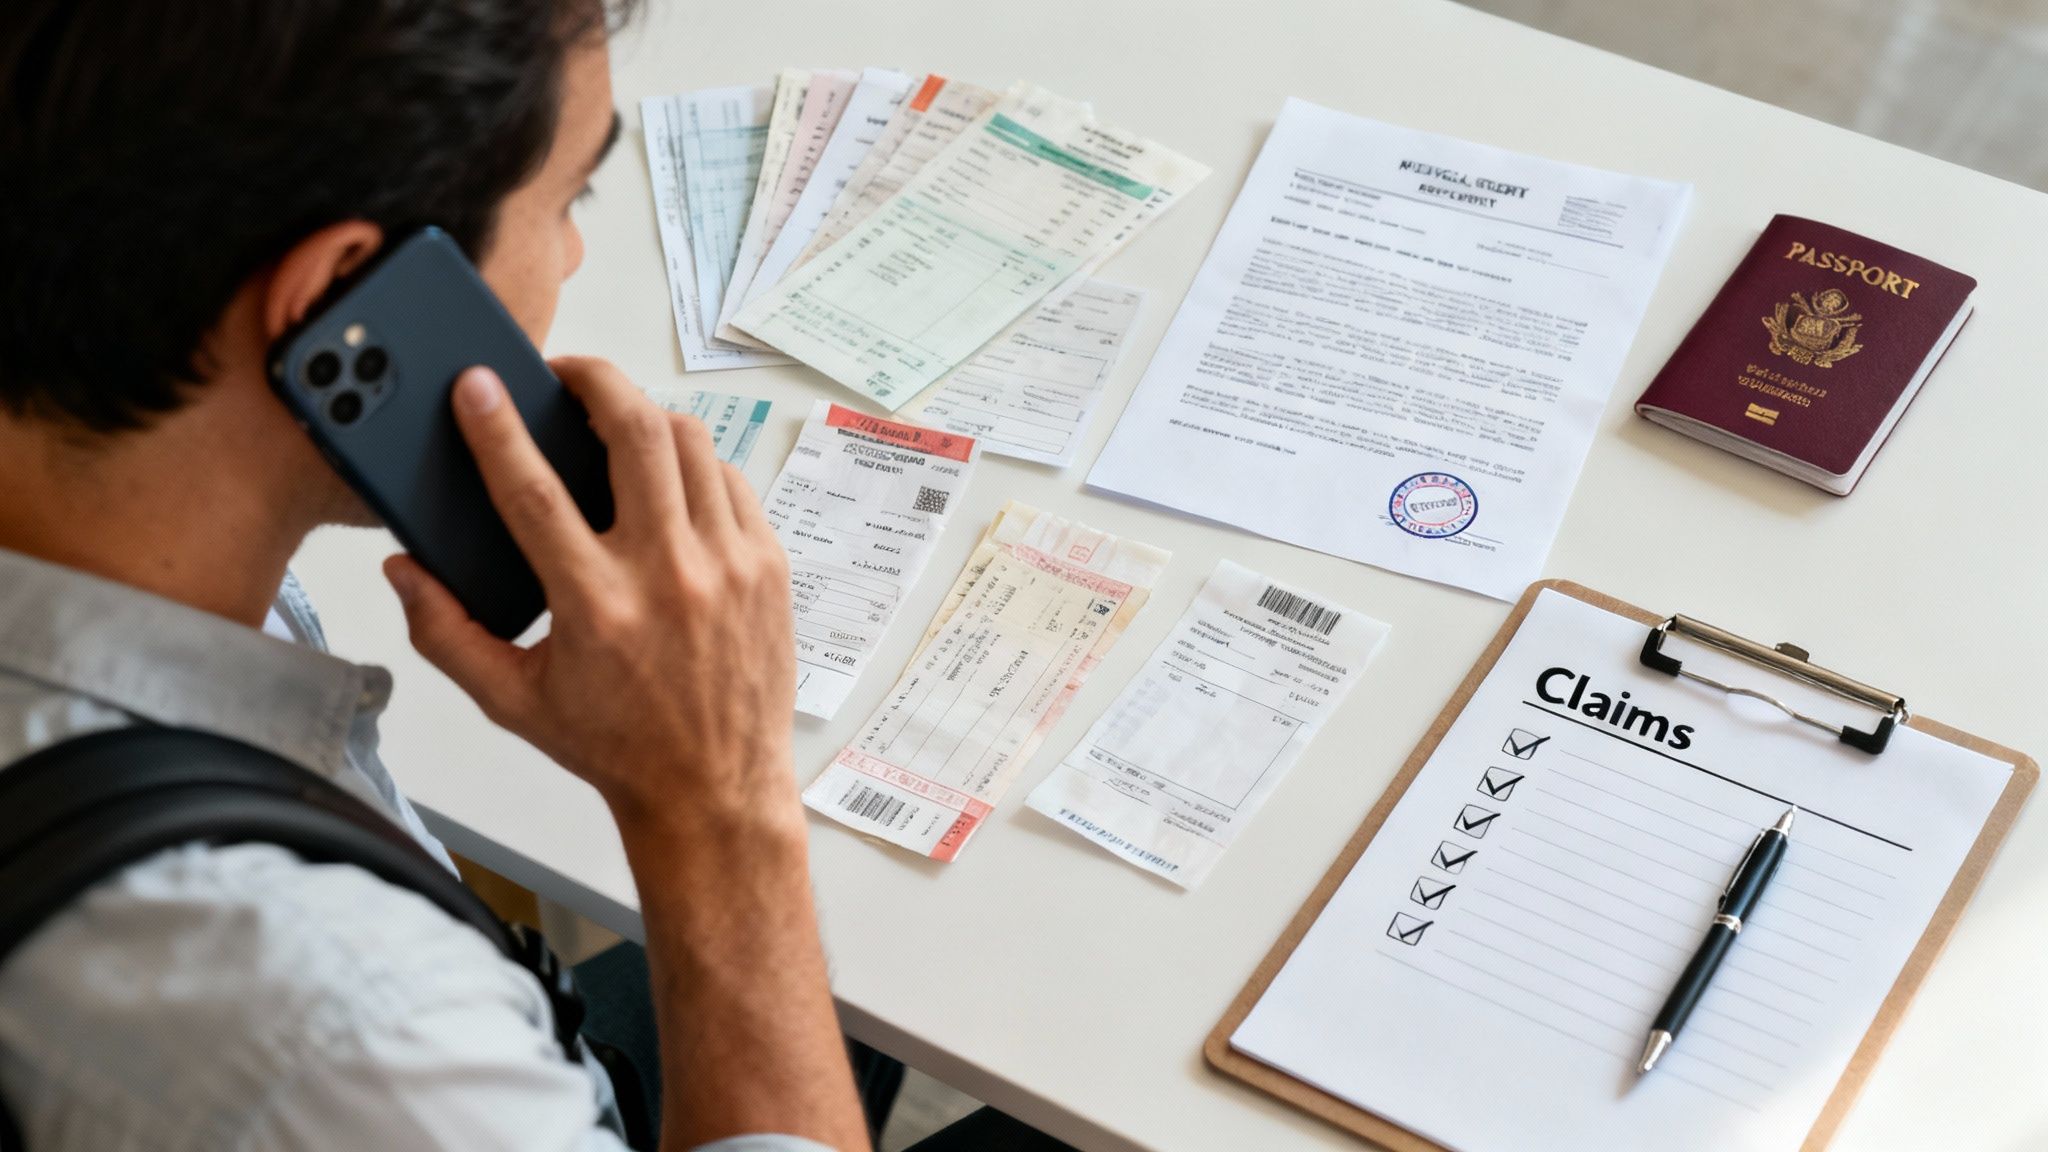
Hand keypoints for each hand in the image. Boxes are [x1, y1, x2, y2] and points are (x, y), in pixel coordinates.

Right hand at [384, 358, 799, 841]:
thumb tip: (403, 570)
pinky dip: (695, 465)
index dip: (498, 428)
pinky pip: (731, 480)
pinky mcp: (768, 566)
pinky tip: (667, 478)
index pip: (533, 491)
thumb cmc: (616, 746)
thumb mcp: (512, 702)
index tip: (477, 385)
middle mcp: (667, 576)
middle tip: (565, 375)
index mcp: (595, 607)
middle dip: (594, 380)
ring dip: (646, 418)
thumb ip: (446, 633)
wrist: (714, 789)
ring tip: (614, 422)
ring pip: (690, 443)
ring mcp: (728, 565)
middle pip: (634, 432)